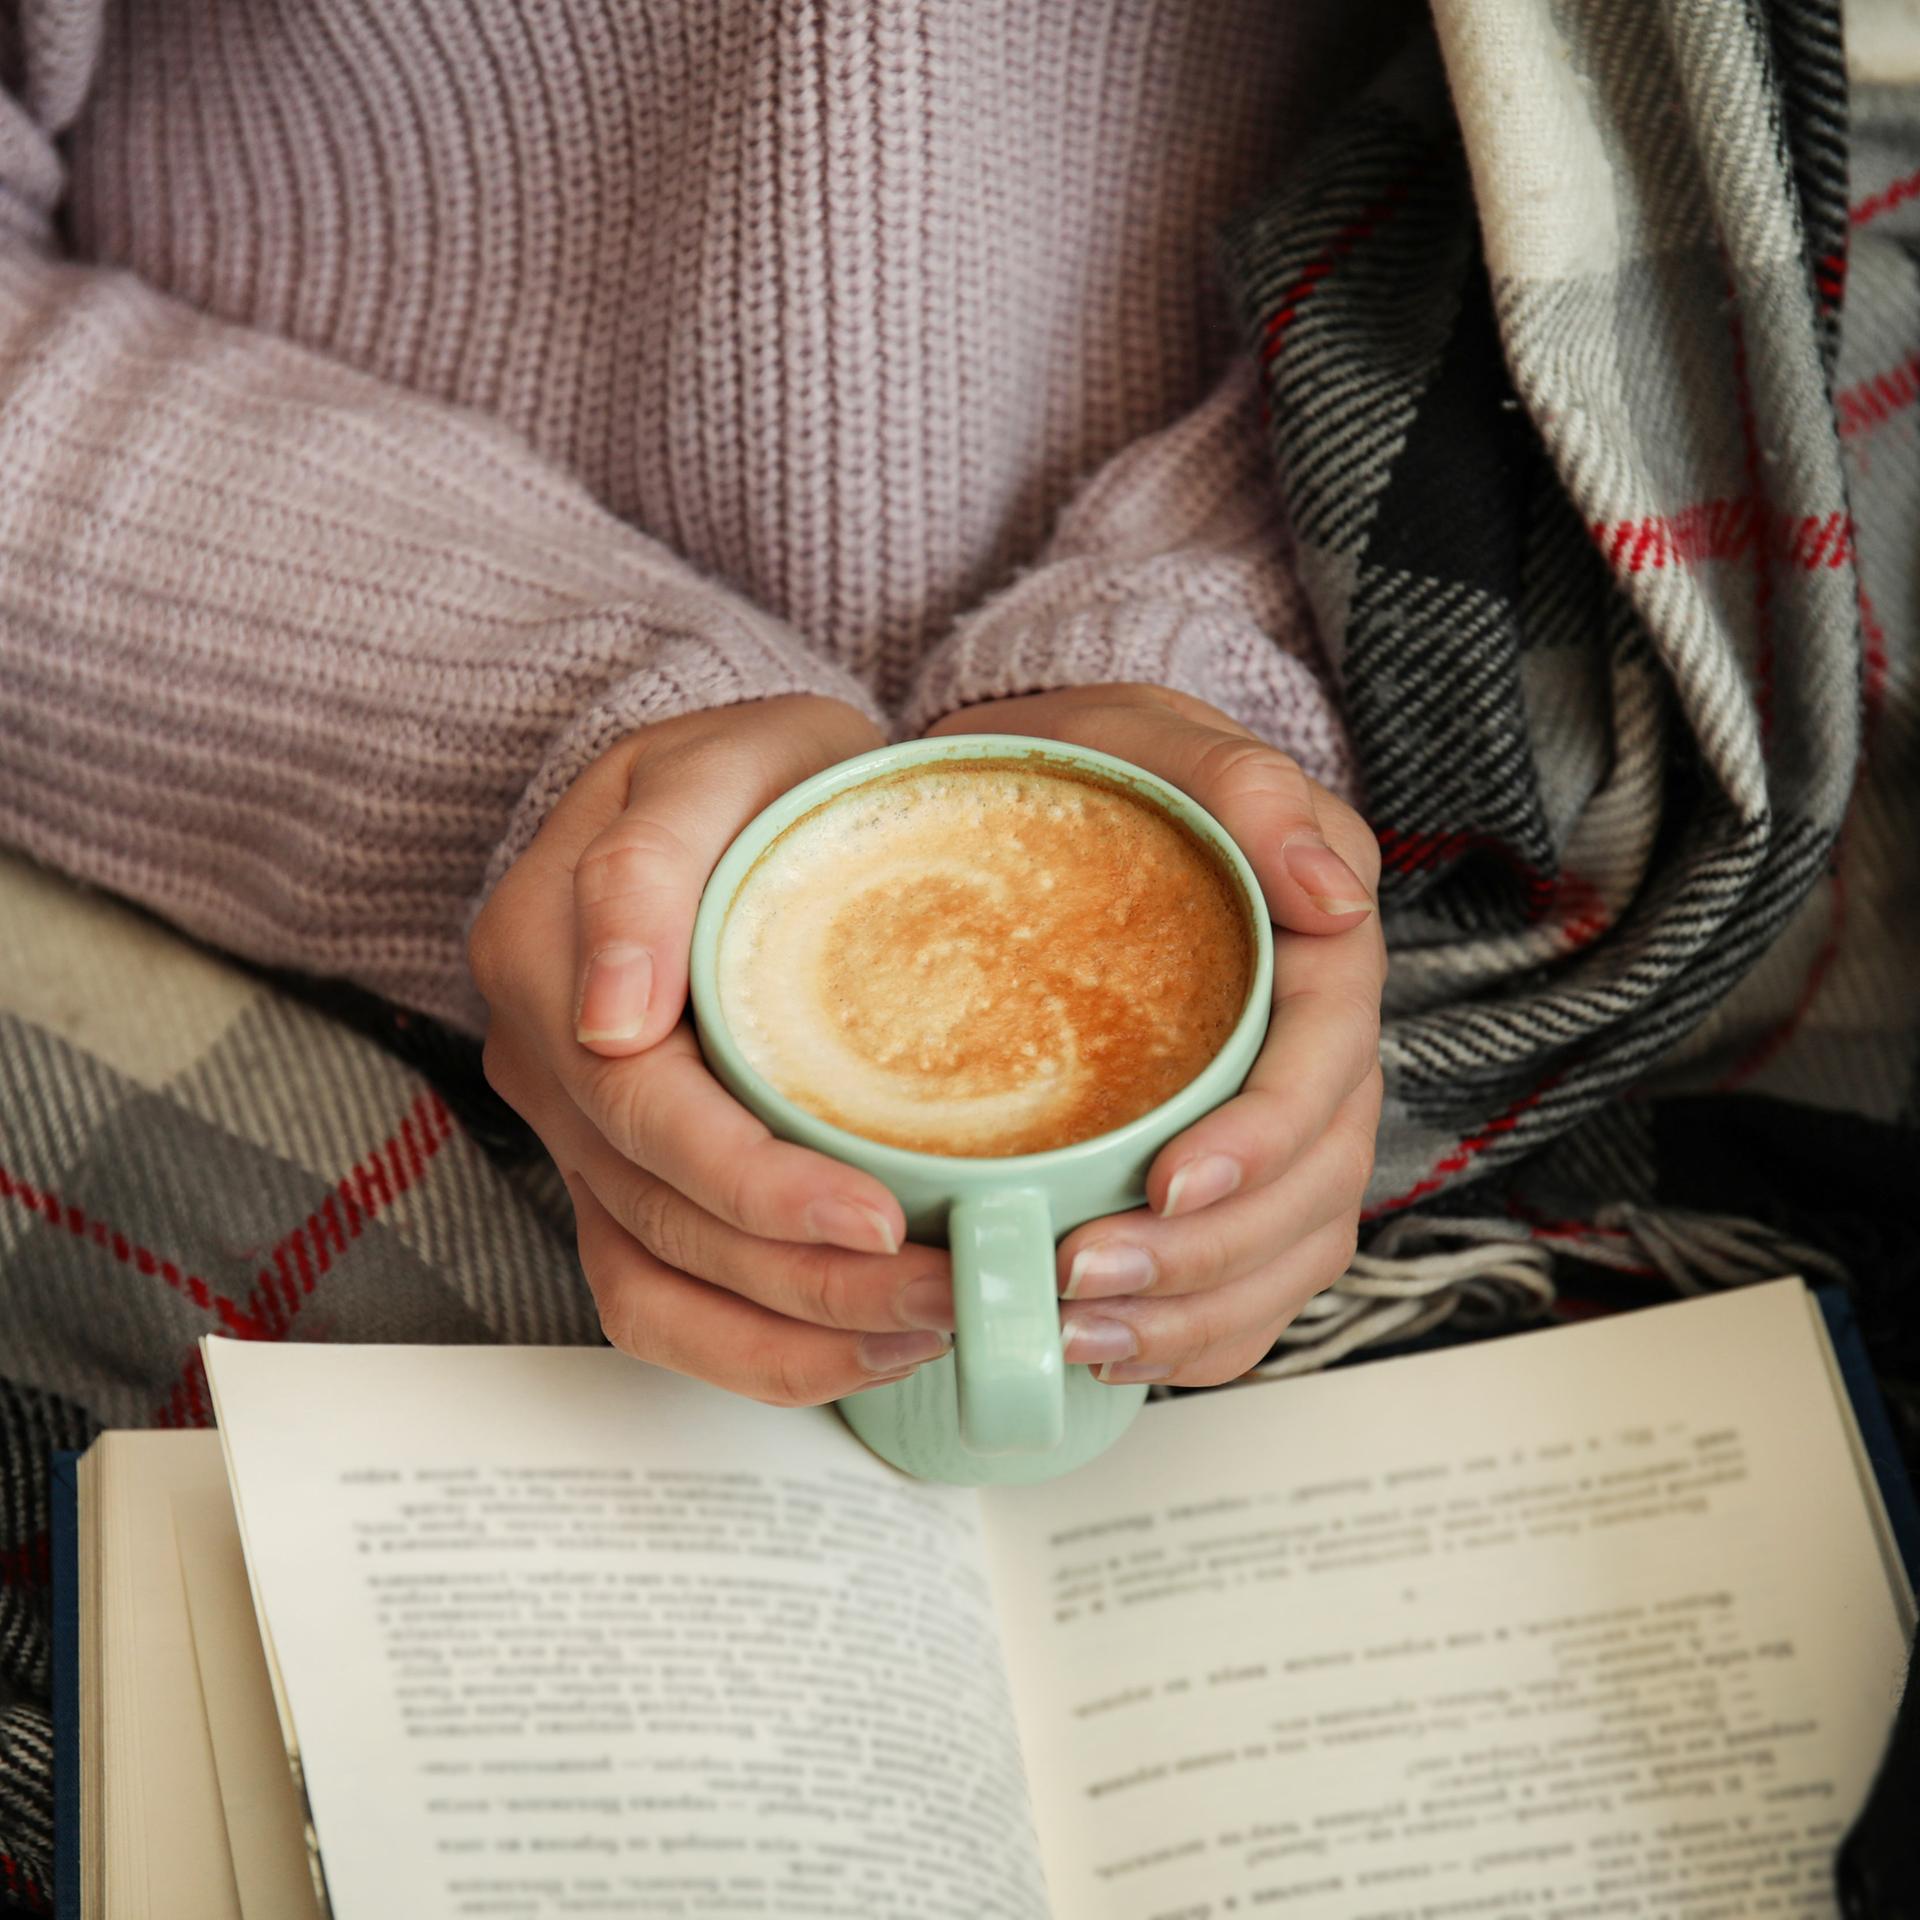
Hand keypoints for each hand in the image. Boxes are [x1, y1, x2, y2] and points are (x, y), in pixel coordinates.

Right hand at [470, 696, 958, 1405]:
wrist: (731, 795)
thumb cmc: (747, 774)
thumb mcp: (715, 764)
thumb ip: (649, 864)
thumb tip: (612, 1016)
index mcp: (545, 956)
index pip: (642, 1111)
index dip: (755, 1184)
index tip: (876, 1215)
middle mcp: (547, 1061)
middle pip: (660, 1216)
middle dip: (807, 1277)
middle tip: (948, 1289)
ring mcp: (580, 1131)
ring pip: (656, 1282)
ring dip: (789, 1332)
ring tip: (925, 1329)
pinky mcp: (623, 1177)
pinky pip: (659, 1297)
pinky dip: (756, 1344)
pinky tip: (864, 1343)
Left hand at [927, 684, 1384, 1386]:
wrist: (1052, 806)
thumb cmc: (1102, 774)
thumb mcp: (1159, 743)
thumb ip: (1251, 793)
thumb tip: (1334, 893)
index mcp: (1318, 955)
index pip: (1326, 1065)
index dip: (1263, 1139)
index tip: (1171, 1182)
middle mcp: (1312, 1051)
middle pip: (1314, 1187)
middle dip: (1207, 1254)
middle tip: (1079, 1279)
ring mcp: (1277, 1123)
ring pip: (1290, 1254)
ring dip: (1194, 1311)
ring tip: (1077, 1336)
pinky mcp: (1228, 1172)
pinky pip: (1251, 1283)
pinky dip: (1194, 1335)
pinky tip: (1112, 1351)